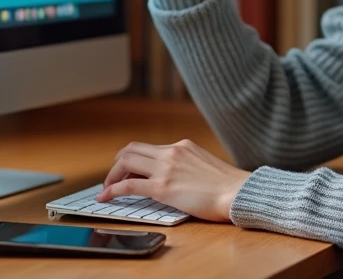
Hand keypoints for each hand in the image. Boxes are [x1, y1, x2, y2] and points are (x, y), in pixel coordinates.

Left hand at [97, 139, 250, 222]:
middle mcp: (172, 152)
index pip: (148, 147)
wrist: (237, 192)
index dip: (133, 159)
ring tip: (107, 188)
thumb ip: (186, 166)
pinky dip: (112, 190)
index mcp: (182, 146)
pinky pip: (128, 185)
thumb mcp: (204, 165)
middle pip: (131, 149)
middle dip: (117, 163)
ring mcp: (166, 168)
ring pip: (126, 161)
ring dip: (111, 174)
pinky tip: (105, 197)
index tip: (128, 171)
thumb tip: (175, 178)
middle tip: (112, 178)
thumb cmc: (227, 186)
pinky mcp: (162, 187)